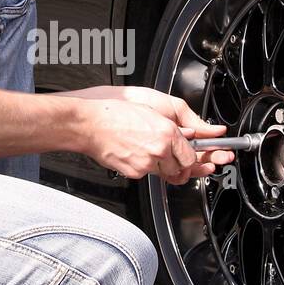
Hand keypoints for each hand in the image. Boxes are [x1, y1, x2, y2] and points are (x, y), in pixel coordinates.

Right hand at [81, 96, 233, 183]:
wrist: (91, 124)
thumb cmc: (116, 113)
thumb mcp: (152, 110)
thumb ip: (176, 124)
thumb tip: (192, 133)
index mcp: (167, 132)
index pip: (191, 155)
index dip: (192, 158)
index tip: (192, 157)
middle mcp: (159, 149)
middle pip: (181, 169)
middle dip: (179, 165)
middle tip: (173, 158)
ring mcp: (146, 163)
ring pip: (164, 173)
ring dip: (162, 167)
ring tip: (150, 152)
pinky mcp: (134, 172)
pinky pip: (146, 174)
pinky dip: (144, 167)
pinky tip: (136, 153)